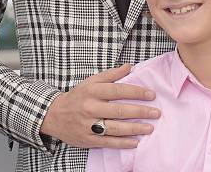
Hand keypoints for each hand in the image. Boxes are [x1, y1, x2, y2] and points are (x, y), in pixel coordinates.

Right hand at [40, 65, 159, 147]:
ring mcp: (89, 125)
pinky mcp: (87, 139)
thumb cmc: (78, 96)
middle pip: (120, 110)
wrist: (54, 115)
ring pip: (115, 128)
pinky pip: (108, 142)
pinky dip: (123, 143)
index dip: (137, 92)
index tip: (151, 95)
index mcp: (94, 91)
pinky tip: (135, 142)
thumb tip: (131, 66)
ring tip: (150, 128)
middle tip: (156, 113)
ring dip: (134, 129)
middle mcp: (91, 108)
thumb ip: (112, 74)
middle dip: (140, 112)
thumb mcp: (92, 81)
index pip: (119, 90)